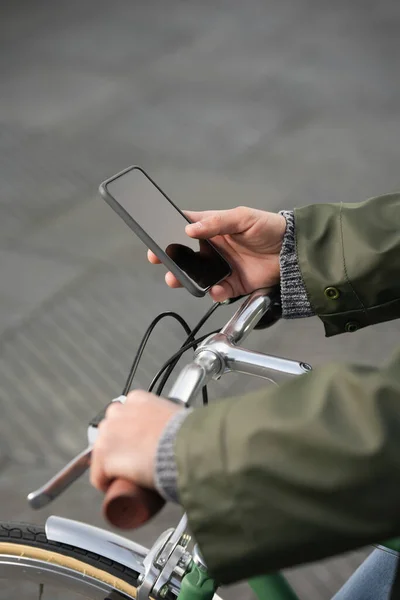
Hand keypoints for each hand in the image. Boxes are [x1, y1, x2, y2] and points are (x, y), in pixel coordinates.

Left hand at [90, 391, 181, 491]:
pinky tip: (116, 487)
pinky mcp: (104, 456)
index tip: (137, 444)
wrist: (184, 448)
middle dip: (118, 446)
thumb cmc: (186, 434)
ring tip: (127, 475)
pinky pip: (98, 475)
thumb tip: (178, 430)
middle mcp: (118, 412)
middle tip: (134, 461)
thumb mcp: (177, 416)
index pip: (124, 415)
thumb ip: (172, 418)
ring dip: (111, 464)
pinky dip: (105, 483)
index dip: (129, 433)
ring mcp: (108, 433)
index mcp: (137, 399)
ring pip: (101, 453)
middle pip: (109, 431)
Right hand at [147, 206, 285, 301]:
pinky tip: (216, 288)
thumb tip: (190, 228)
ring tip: (177, 279)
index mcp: (214, 227)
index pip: (186, 227)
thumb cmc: (269, 227)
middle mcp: (214, 248)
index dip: (169, 231)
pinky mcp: (234, 284)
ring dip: (186, 279)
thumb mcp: (243, 217)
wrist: (293, 251)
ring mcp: (222, 267)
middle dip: (171, 259)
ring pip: (197, 275)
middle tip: (159, 260)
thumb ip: (217, 222)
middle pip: (186, 254)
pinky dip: (214, 291)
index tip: (155, 235)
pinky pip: (218, 290)